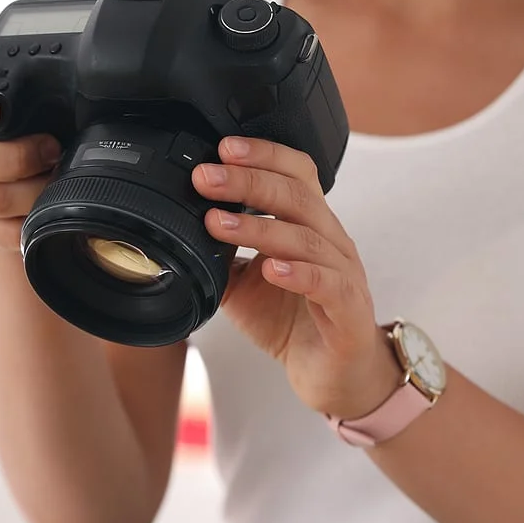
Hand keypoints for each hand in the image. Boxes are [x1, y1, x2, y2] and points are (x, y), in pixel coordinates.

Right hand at [0, 83, 62, 252]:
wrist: (21, 182)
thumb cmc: (24, 133)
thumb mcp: (20, 108)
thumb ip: (26, 99)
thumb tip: (66, 92)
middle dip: (17, 156)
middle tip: (51, 149)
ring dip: (32, 190)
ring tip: (56, 179)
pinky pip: (3, 231)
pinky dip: (31, 220)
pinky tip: (46, 208)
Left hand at [192, 136, 401, 417]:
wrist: (331, 374)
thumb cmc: (292, 321)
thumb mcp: (242, 285)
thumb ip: (218, 257)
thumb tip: (175, 233)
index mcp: (310, 225)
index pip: (297, 173)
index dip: (265, 155)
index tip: (223, 148)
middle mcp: (331, 241)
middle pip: (297, 195)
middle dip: (248, 182)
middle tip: (205, 178)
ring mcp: (344, 274)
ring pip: (308, 238)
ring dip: (260, 227)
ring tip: (218, 223)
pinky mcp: (349, 310)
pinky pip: (328, 284)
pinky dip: (299, 273)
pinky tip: (272, 269)